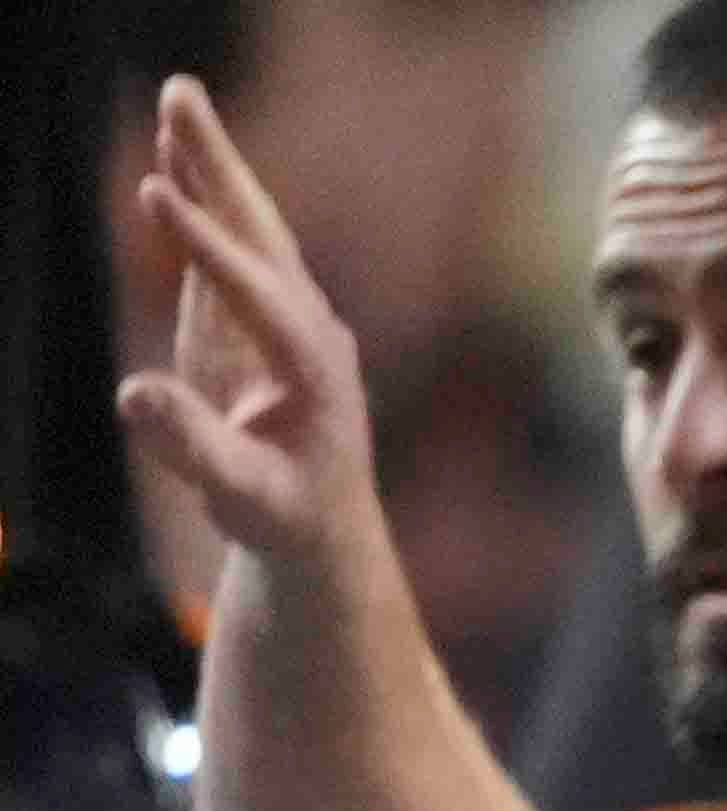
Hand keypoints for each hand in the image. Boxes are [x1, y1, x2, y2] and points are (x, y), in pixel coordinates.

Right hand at [113, 76, 390, 578]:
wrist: (320, 528)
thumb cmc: (286, 518)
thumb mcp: (242, 496)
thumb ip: (194, 446)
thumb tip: (135, 392)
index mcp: (316, 372)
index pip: (258, 296)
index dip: (206, 247)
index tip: (158, 194)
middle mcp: (310, 331)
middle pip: (263, 236)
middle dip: (220, 167)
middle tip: (181, 94)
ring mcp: (286, 320)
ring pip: (250, 231)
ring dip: (212, 166)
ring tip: (179, 99)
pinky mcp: (255, 321)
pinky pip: (228, 250)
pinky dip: (204, 204)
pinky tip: (175, 162)